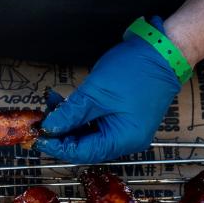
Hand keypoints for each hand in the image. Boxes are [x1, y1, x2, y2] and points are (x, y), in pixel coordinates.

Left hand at [35, 17, 181, 163]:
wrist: (164, 50)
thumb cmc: (135, 70)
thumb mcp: (96, 92)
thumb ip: (71, 113)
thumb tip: (50, 128)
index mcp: (123, 140)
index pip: (83, 152)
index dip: (58, 146)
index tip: (38, 137)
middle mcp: (126, 141)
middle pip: (85, 146)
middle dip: (61, 133)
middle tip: (41, 121)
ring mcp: (125, 130)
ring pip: (88, 134)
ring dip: (68, 122)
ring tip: (51, 106)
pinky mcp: (123, 118)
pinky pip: (96, 123)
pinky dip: (80, 115)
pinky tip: (65, 104)